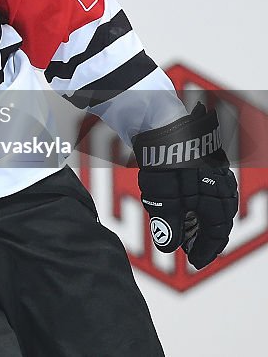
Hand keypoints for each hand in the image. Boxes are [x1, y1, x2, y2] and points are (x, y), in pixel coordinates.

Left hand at [132, 103, 237, 268]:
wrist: (157, 117)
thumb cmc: (162, 155)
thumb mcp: (160, 193)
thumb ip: (167, 221)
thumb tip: (168, 246)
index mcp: (216, 193)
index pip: (217, 230)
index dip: (206, 249)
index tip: (194, 262)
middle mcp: (221, 182)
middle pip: (220, 218)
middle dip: (206, 236)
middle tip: (191, 250)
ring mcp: (214, 169)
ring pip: (215, 203)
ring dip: (203, 220)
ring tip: (187, 231)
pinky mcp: (203, 159)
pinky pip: (208, 187)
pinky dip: (199, 202)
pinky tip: (185, 205)